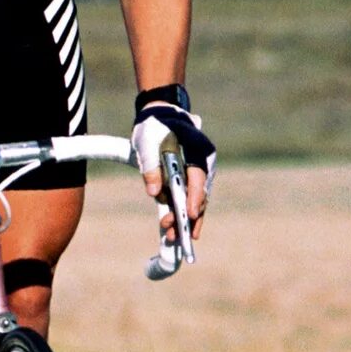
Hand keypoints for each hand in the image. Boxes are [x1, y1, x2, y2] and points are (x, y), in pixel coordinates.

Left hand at [130, 96, 216, 241]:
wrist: (159, 115)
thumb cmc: (155, 127)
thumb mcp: (147, 144)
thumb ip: (151, 168)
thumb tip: (154, 192)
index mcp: (199, 151)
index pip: (198, 177)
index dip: (195, 197)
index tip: (191, 214)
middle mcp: (203, 163)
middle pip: (199, 194)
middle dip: (188, 216)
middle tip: (175, 234)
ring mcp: (197, 171)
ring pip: (195, 199)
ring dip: (184, 217)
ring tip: (170, 236)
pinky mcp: (188, 178)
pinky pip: (188, 197)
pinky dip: (181, 211)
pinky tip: (174, 228)